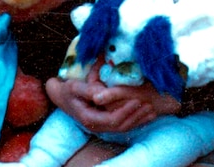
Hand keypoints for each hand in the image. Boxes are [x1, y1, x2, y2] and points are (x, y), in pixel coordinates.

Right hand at [46, 63, 179, 133]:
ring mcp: (100, 126)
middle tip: (150, 106)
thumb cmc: (68, 89)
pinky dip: (134, 121)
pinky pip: (121, 125)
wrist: (61, 96)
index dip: (126, 112)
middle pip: (120, 126)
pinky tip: (145, 115)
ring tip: (152, 112)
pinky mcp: (104, 122)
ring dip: (138, 120)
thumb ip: (88, 90)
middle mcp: (96, 126)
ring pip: (123, 128)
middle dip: (136, 117)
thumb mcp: (75, 87)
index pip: (112, 120)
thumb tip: (100, 94)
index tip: (137, 100)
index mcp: (89, 118)